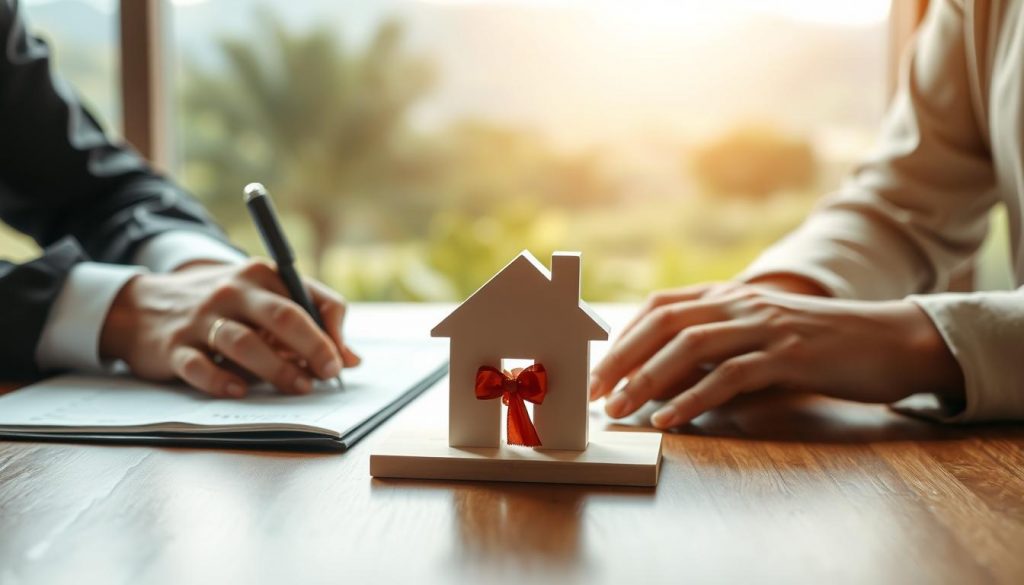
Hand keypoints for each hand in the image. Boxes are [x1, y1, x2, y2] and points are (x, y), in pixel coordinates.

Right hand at [100, 259, 360, 397]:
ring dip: (278, 369)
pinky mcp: (174, 347)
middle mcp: (233, 292)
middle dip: (314, 347)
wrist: (143, 306)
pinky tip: (240, 392)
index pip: (310, 298)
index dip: (333, 331)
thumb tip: (351, 360)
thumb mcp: (260, 298)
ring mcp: (202, 319)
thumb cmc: (219, 306)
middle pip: (283, 317)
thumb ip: (308, 321)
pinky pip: (200, 366)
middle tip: (329, 373)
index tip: (341, 360)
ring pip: (245, 343)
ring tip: (300, 387)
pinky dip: (222, 381)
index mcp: (261, 275)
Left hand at [589, 280, 964, 428]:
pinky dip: (694, 398)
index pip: (660, 307)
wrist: (890, 340)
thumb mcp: (760, 338)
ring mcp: (765, 327)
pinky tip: (670, 419)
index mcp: (731, 297)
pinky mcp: (789, 356)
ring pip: (690, 347)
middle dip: (622, 358)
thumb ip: (717, 352)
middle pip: (665, 323)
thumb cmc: (819, 346)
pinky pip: (730, 376)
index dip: (623, 337)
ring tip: (622, 409)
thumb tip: (665, 382)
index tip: (599, 369)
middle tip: (595, 393)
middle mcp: (741, 304)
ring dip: (648, 379)